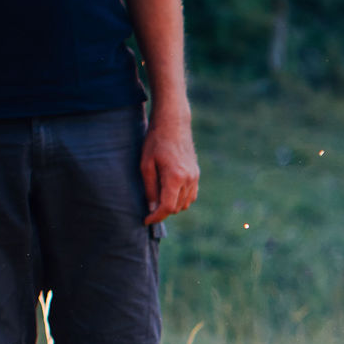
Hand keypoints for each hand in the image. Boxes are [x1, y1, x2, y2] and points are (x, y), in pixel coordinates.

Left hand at [140, 108, 198, 224]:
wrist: (174, 123)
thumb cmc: (155, 141)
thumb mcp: (146, 164)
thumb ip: (149, 188)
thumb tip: (151, 207)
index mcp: (175, 177)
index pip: (167, 207)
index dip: (156, 217)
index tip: (146, 220)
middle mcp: (189, 179)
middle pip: (176, 207)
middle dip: (162, 211)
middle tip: (149, 207)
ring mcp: (195, 177)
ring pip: (185, 204)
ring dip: (172, 205)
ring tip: (158, 198)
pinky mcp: (197, 174)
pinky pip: (191, 196)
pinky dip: (181, 199)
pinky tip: (170, 192)